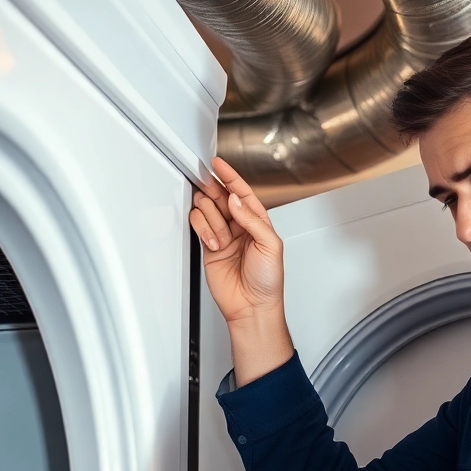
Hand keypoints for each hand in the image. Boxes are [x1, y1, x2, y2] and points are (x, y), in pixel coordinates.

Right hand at [190, 156, 293, 384]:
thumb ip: (253, 220)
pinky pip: (199, 226)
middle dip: (214, 192)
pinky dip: (203, 230)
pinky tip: (213, 242)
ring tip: (220, 238)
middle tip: (207, 188)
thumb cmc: (268, 281)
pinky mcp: (209, 246)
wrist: (252, 306)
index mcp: (258, 221)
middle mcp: (240, 225)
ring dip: (211, 220)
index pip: (242, 192)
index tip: (218, 164)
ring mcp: (223, 235)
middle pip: (220, 196)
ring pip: (207, 210)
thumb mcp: (271, 246)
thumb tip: (236, 200)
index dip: (230, 177)